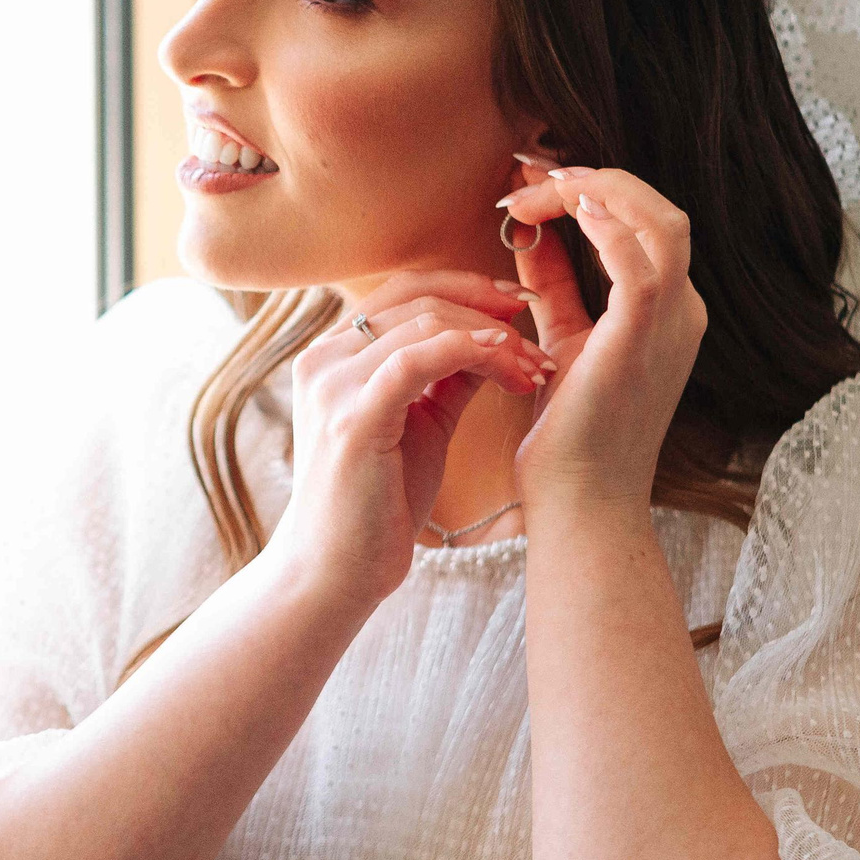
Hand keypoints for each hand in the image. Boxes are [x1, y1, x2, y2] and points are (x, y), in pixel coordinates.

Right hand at [269, 270, 557, 605]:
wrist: (336, 573)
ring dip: (491, 336)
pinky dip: (469, 349)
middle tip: (536, 326)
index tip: (517, 302)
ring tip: (533, 366)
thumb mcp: (420, 425)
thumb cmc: (378, 505)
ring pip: (424, 322)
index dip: (464, 286)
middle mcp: (323, 359)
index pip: (402, 291)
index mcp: (333, 356)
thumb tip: (493, 338)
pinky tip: (506, 364)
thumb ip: (448, 378)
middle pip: (414, 294)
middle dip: (485, 302)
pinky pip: (417, 359)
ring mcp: (332, 385)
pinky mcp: (352, 417)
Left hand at [498, 162, 707, 510]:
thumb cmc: (571, 436)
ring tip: (539, 187)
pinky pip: (638, 262)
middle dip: (592, 179)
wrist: (580, 503)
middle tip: (530, 173)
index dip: (591, 189)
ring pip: (658, 221)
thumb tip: (529, 228)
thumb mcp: (562, 339)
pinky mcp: (643, 340)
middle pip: (659, 209)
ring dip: (594, 191)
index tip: (530, 182)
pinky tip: (557, 212)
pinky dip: (602, 225)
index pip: (645, 222)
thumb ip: (555, 283)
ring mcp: (671, 326)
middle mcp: (683, 312)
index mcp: (668, 311)